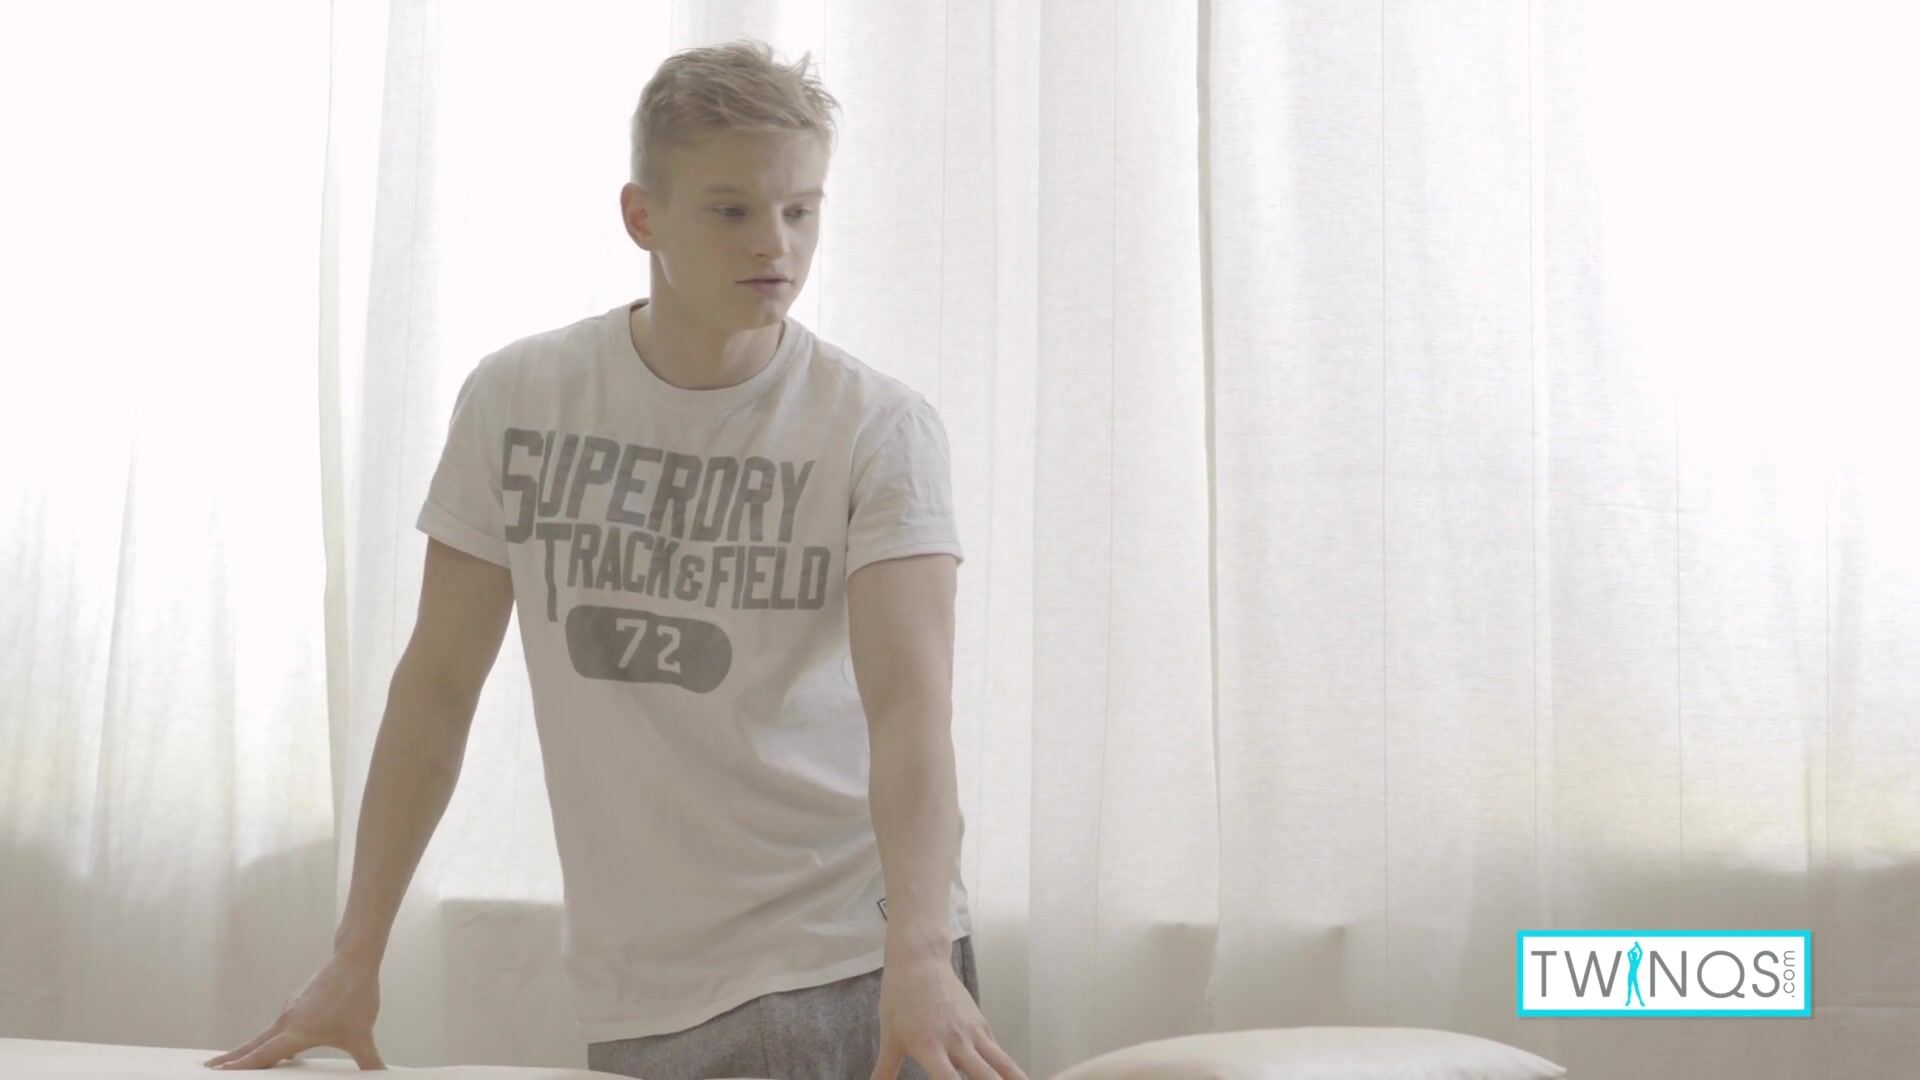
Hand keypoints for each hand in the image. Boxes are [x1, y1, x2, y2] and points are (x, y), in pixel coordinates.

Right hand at [202, 952, 385, 1069]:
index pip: (262, 1055)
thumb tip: (381, 1077)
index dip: (240, 1067)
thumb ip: (368, 1061)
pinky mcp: (299, 1002)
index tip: (217, 1073)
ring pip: (267, 1034)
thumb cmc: (355, 997)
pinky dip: (272, 1036)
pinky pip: (280, 1025)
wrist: (355, 960)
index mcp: (295, 1032)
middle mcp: (286, 1020)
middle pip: (254, 1044)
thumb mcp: (362, 1036)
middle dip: (232, 1058)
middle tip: (208, 1068)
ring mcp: (291, 1009)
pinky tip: (281, 1043)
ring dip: (252, 1048)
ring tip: (238, 1061)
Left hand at [871, 951, 1027, 1079]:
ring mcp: (974, 1032)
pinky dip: (1008, 1070)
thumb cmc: (900, 999)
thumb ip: (884, 1072)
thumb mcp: (890, 1037)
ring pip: (1003, 1064)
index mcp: (930, 1046)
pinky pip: (998, 1053)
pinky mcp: (982, 1025)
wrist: (920, 961)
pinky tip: (1014, 1079)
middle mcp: (957, 1041)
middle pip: (986, 1076)